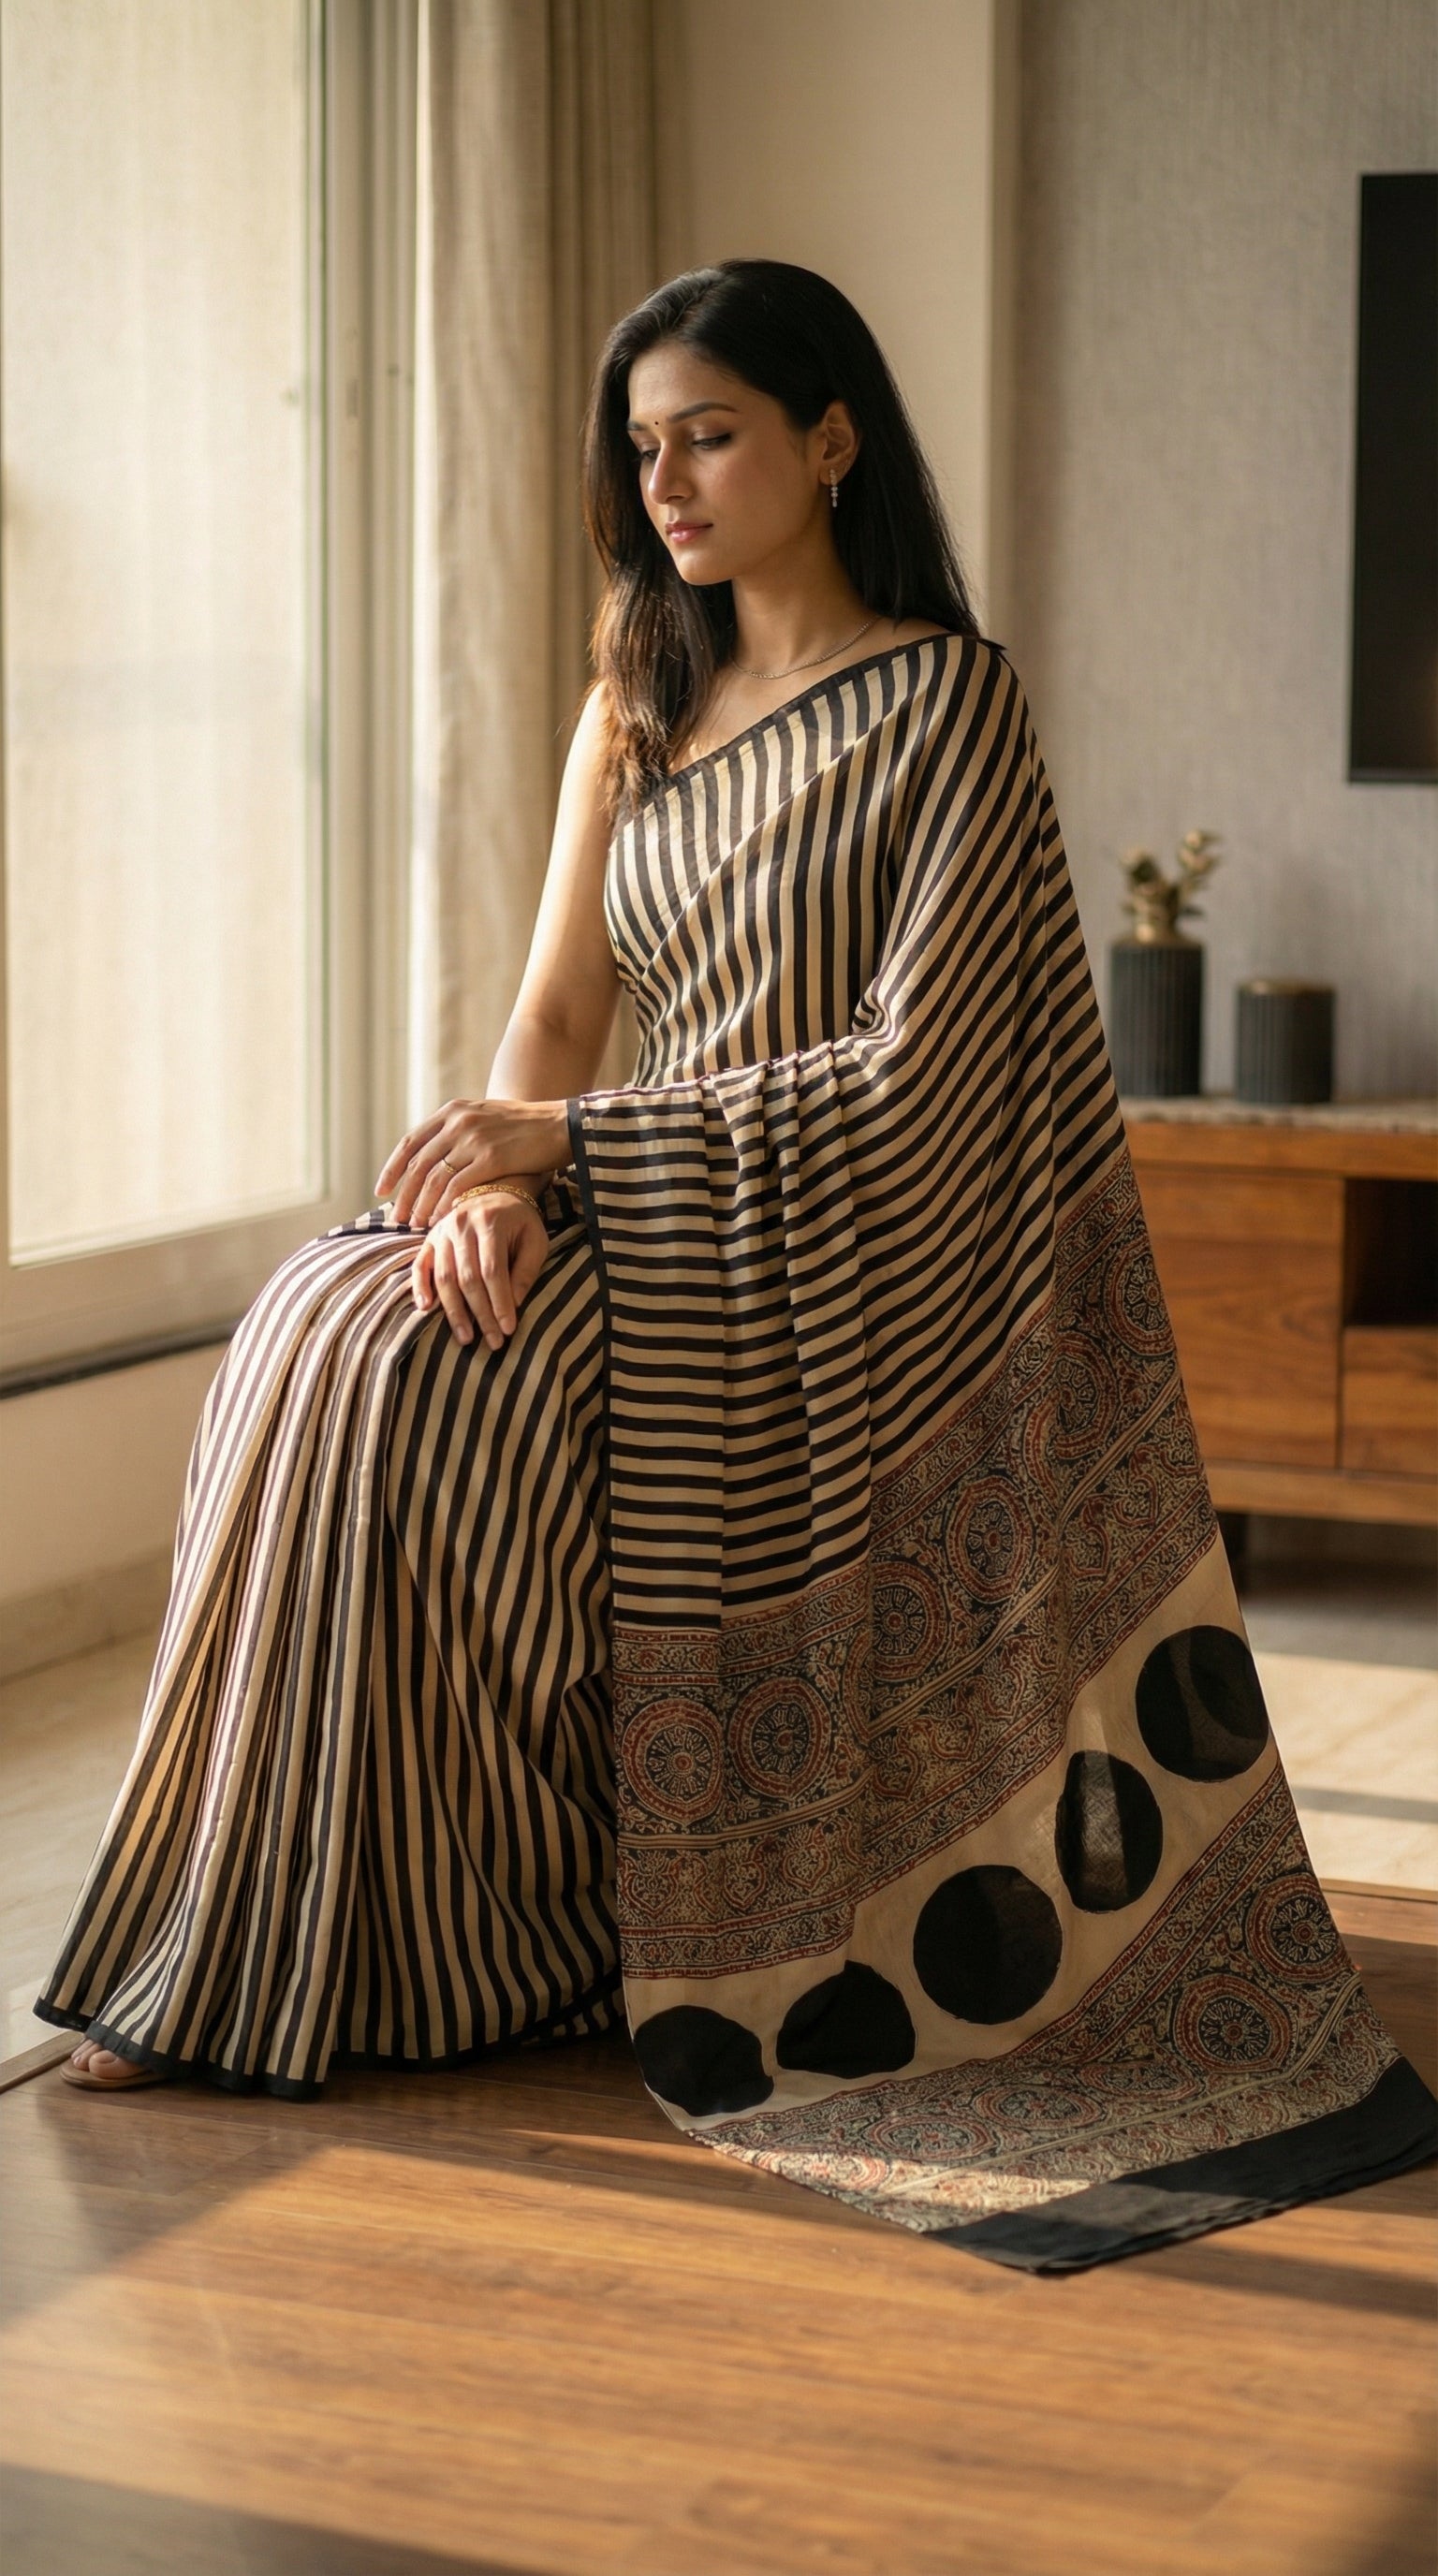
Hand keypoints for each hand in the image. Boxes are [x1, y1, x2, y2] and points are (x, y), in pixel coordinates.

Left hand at [375, 1098, 568, 1228]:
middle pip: (417, 1164)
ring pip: (433, 1178)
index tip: (382, 1191)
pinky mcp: (491, 1157)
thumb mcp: (484, 1119)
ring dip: (421, 1205)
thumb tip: (433, 1159)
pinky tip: (441, 1220)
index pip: (410, 1143)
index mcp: (452, 1112)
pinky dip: (444, 1206)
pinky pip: (457, 1187)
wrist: (560, 1125)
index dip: (392, 1169)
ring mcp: (473, 1139)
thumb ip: (458, 1133)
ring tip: (416, 1225)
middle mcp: (457, 1122)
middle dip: (404, 1195)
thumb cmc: (524, 1129)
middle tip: (397, 1219)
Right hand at [411, 1192, 550, 1349]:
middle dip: (481, 1314)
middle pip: (468, 1278)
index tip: (509, 1329)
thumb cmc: (519, 1221)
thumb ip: (526, 1270)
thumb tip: (514, 1304)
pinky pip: (419, 1266)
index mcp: (490, 1221)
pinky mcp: (429, 1238)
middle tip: (493, 1342)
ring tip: (466, 1338)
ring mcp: (441, 1231)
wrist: (496, 1190)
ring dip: (454, 1312)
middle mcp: (461, 1224)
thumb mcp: (534, 1239)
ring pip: (444, 1277)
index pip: (493, 1270)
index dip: (500, 1302)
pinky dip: (420, 1288)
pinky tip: (426, 1309)